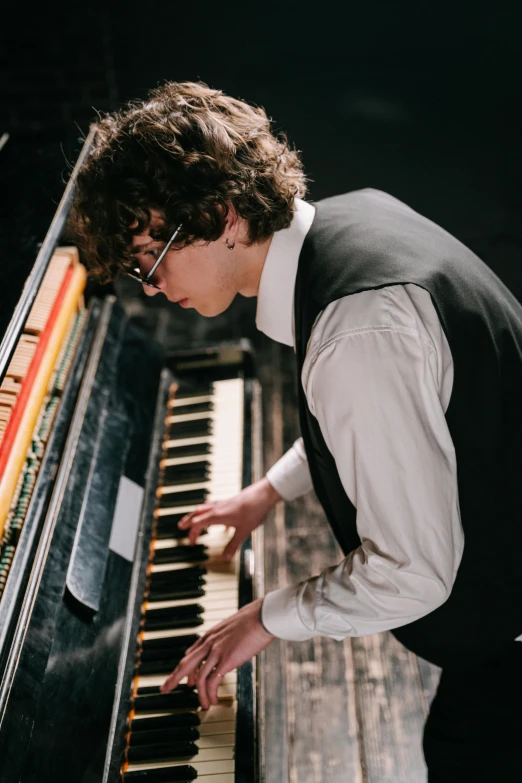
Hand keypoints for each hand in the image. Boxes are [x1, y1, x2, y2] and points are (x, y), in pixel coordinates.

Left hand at [160, 597, 274, 708]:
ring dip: (199, 694)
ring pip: (198, 677)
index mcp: (211, 634)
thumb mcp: (233, 627)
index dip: (186, 668)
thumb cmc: (254, 620)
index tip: (185, 679)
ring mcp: (216, 651)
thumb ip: (227, 637)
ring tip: (204, 705)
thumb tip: (232, 644)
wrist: (262, 617)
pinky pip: (211, 682)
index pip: (191, 653)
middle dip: (174, 678)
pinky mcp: (225, 660)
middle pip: (185, 664)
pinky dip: (210, 694)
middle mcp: (209, 642)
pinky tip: (213, 700)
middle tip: (165, 688)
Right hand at [178, 477, 281, 559]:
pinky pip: (215, 506)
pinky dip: (210, 511)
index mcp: (217, 515)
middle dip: (188, 520)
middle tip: (181, 527)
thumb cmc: (253, 511)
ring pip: (204, 507)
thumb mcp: (243, 531)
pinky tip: (217, 517)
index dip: (192, 533)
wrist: (263, 495)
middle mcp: (217, 508)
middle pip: (197, 513)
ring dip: (197, 514)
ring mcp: (223, 503)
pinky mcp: (230, 501)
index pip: (198, 524)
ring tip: (193, 519)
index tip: (191, 543)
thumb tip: (225, 558)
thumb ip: (233, 545)